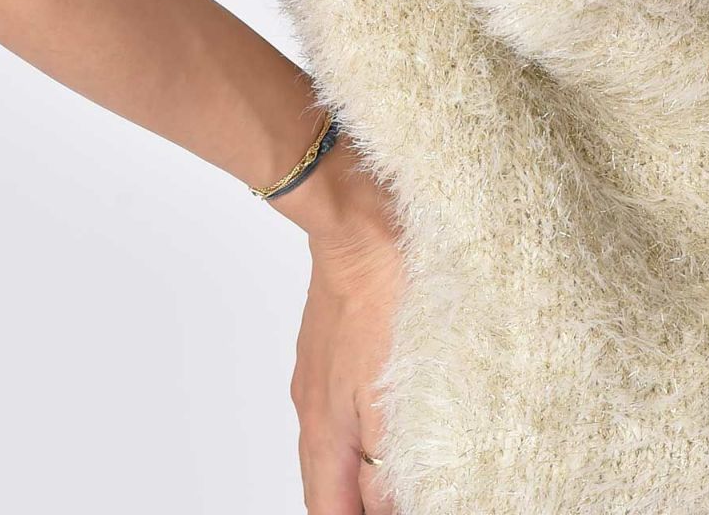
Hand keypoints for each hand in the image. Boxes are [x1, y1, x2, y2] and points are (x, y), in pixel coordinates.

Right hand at [291, 183, 405, 513]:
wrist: (360, 222)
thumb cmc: (380, 294)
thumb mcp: (389, 392)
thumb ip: (384, 459)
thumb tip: (384, 508)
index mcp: (326, 428)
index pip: (329, 511)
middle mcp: (316, 407)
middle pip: (327, 484)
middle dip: (354, 505)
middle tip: (392, 504)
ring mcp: (322, 374)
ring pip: (334, 445)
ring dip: (357, 472)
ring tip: (390, 482)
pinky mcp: (336, 345)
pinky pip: (341, 405)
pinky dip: (359, 430)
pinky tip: (384, 419)